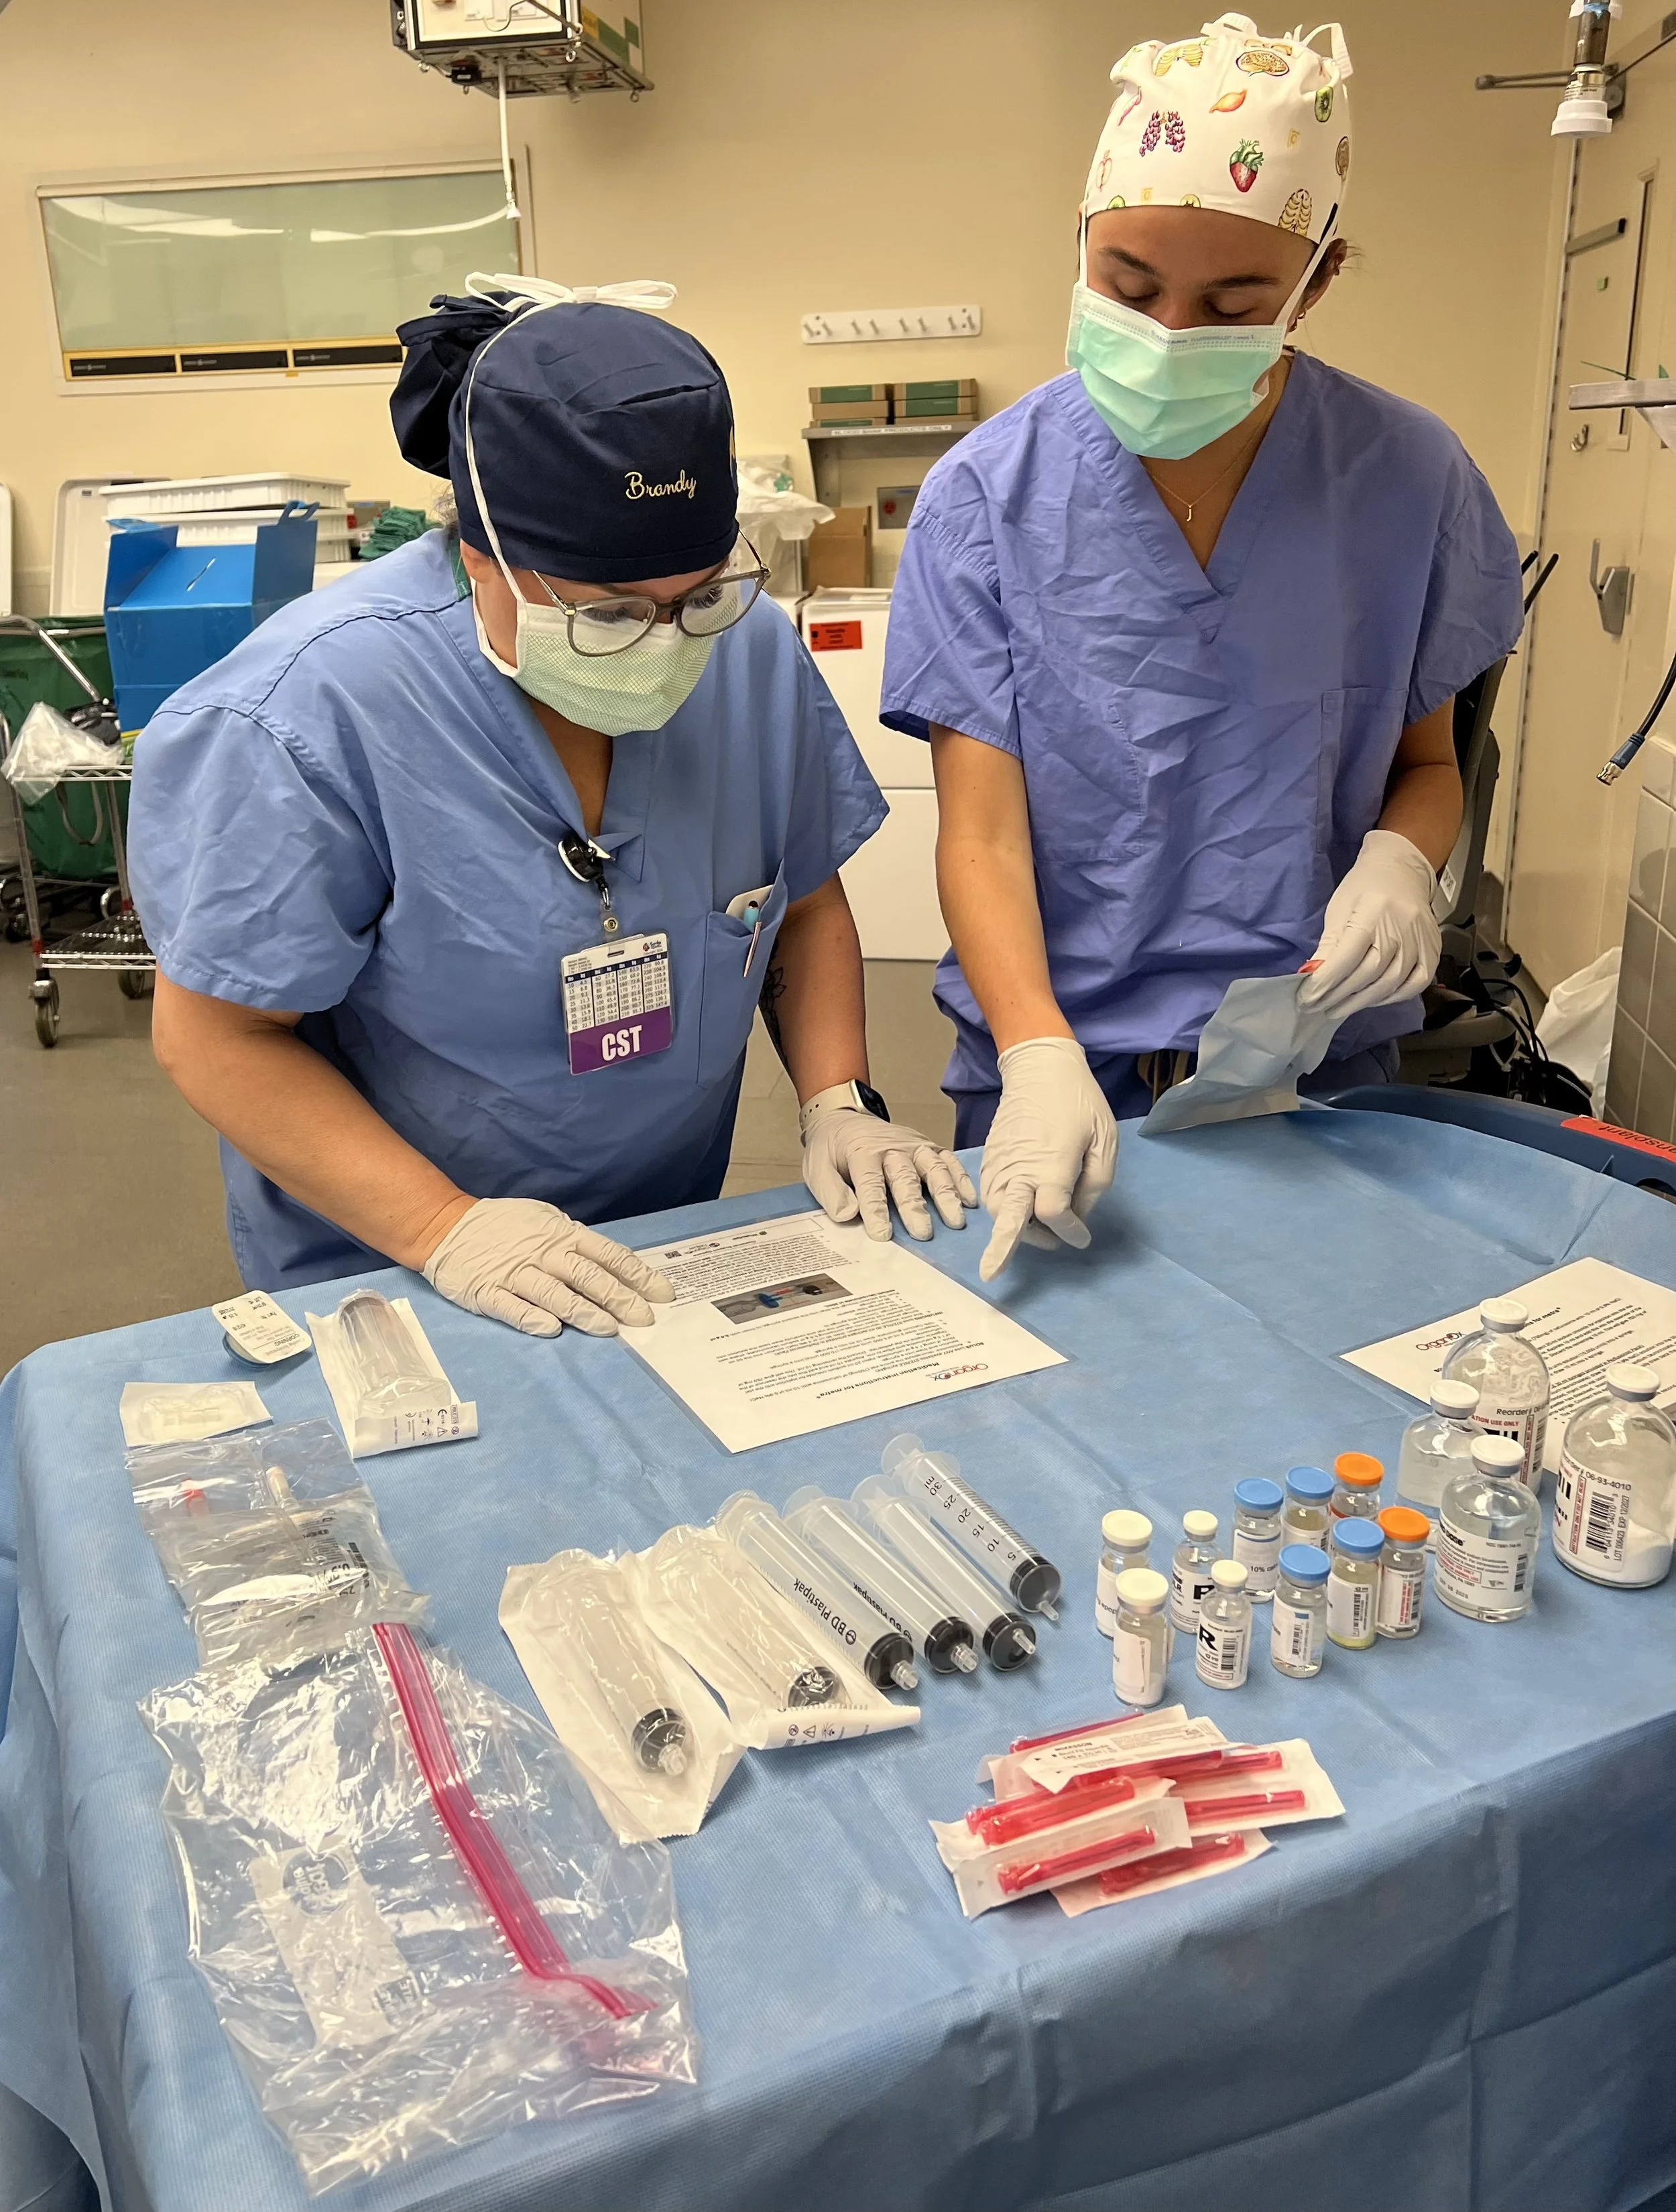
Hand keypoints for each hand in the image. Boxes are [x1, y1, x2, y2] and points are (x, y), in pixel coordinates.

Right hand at [421, 1197, 674, 1336]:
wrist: (445, 1226)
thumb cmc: (503, 1225)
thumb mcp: (544, 1220)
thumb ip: (574, 1240)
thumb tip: (610, 1263)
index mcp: (560, 1234)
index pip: (607, 1255)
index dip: (637, 1274)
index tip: (662, 1294)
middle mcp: (542, 1254)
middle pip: (588, 1276)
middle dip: (620, 1298)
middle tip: (644, 1320)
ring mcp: (514, 1273)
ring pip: (555, 1294)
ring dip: (583, 1312)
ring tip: (609, 1329)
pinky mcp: (487, 1292)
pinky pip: (512, 1307)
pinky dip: (532, 1318)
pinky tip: (552, 1330)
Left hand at [803, 1109, 976, 1240]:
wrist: (844, 1119)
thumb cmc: (832, 1149)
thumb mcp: (816, 1168)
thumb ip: (831, 1193)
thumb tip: (848, 1215)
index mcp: (861, 1151)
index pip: (870, 1182)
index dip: (875, 1208)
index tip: (882, 1234)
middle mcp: (891, 1146)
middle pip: (905, 1177)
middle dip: (914, 1205)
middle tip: (923, 1233)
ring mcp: (913, 1145)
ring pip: (932, 1168)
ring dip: (945, 1194)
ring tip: (955, 1221)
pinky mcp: (928, 1147)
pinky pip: (947, 1161)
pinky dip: (960, 1179)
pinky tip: (970, 1200)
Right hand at [979, 1037, 1117, 1280]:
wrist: (1039, 1067)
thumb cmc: (1079, 1102)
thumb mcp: (1104, 1142)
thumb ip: (1094, 1186)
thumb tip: (1076, 1217)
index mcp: (1050, 1165)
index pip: (1054, 1215)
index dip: (1070, 1232)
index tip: (1082, 1237)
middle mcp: (1018, 1170)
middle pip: (1010, 1221)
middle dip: (1005, 1249)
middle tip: (1007, 1269)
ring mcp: (999, 1164)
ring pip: (997, 1211)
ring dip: (1013, 1228)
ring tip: (1038, 1228)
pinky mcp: (990, 1158)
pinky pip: (991, 1195)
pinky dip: (1005, 1209)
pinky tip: (1024, 1205)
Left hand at [1298, 829, 1440, 1018]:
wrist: (1402, 869)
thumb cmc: (1365, 887)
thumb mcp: (1339, 909)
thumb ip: (1329, 944)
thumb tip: (1313, 977)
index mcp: (1373, 913)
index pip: (1348, 957)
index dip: (1326, 982)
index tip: (1307, 997)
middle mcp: (1400, 928)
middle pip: (1369, 974)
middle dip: (1339, 996)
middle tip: (1318, 1007)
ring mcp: (1420, 941)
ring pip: (1391, 983)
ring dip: (1361, 1002)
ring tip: (1338, 1009)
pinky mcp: (1433, 949)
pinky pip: (1416, 984)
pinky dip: (1393, 997)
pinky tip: (1373, 1001)